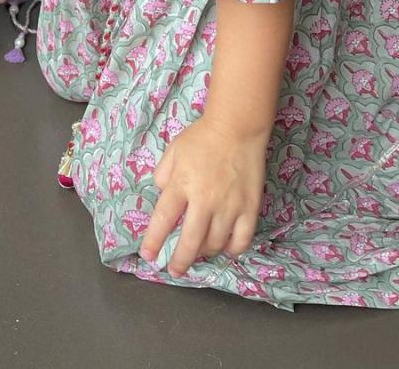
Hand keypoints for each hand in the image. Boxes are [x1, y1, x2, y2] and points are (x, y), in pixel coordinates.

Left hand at [140, 117, 264, 277]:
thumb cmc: (202, 137)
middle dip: (179, 261)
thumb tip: (161, 195)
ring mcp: (229, 207)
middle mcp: (204, 200)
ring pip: (215, 244)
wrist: (237, 127)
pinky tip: (225, 249)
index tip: (148, 256)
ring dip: (204, 253)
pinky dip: (232, 250)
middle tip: (174, 271)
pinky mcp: (249, 209)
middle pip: (190, 241)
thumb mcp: (173, 150)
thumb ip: (163, 174)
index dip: (154, 241)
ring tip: (198, 254)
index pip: (163, 220)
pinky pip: (241, 240)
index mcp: (181, 185)